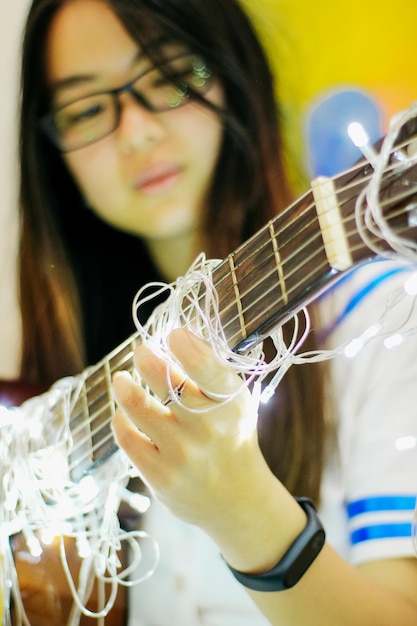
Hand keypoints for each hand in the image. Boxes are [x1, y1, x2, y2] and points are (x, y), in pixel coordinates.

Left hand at [111, 328, 264, 531]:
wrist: (236, 499)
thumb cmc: (230, 436)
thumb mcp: (235, 402)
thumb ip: (211, 371)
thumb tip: (179, 335)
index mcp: (232, 405)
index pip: (209, 370)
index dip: (187, 347)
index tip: (174, 334)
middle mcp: (209, 430)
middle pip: (168, 383)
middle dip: (146, 359)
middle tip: (141, 352)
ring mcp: (182, 455)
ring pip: (137, 406)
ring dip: (123, 386)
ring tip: (121, 379)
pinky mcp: (160, 476)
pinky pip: (126, 436)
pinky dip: (121, 417)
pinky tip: (125, 412)